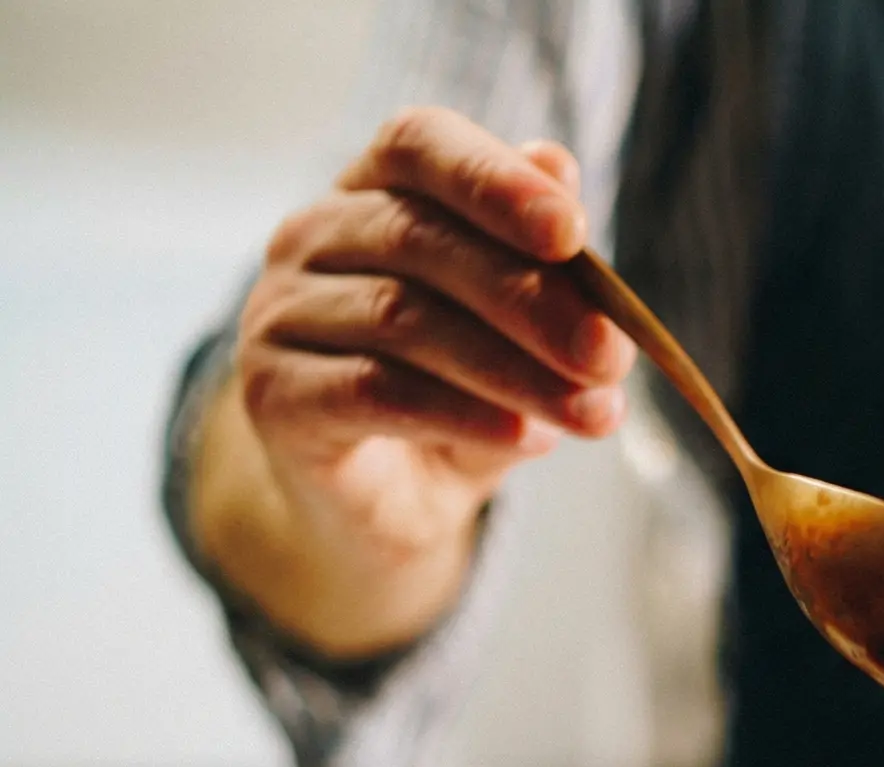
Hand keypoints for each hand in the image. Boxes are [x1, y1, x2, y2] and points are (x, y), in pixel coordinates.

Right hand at [196, 107, 633, 655]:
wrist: (392, 503)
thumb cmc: (462, 395)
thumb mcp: (520, 330)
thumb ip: (539, 257)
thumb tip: (558, 163)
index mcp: (371, 192)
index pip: (418, 145)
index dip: (494, 181)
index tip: (573, 232)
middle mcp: (310, 236)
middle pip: (420, 238)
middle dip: (532, 297)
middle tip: (610, 355)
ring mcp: (279, 314)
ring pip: (403, 319)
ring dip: (515, 369)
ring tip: (590, 412)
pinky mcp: (273, 395)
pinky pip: (375, 391)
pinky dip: (464, 413)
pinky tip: (528, 438)